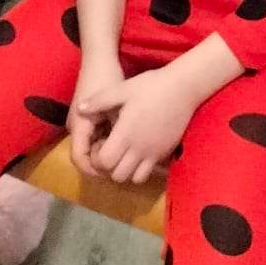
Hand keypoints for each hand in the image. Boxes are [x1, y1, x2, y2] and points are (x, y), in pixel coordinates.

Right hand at [68, 57, 123, 179]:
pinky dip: (106, 141)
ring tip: (124, 152)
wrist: (99, 57)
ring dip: (105, 151)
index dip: (94, 170)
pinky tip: (122, 139)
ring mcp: (81, 122)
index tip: (112, 169)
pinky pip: (94, 136)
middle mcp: (76, 127)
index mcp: (78, 126)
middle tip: (122, 162)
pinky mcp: (88, 117)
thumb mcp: (115, 106)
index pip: (79, 159)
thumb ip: (117, 130)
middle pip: (85, 155)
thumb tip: (126, 152)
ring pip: (91, 146)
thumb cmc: (106, 78)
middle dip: (101, 162)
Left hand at [91, 66, 199, 186]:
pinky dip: (142, 169)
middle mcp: (139, 149)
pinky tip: (140, 152)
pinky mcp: (165, 153)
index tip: (100, 145)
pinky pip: (150, 172)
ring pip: (134, 178)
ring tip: (125, 154)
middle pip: (118, 175)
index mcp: (125, 134)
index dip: (98, 158)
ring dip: (126, 171)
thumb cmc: (151, 86)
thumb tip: (81, 109)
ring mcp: (154, 153)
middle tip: (111, 151)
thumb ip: (100, 101)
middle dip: (110, 168)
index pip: (105, 162)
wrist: (184, 88)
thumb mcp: (123, 89)